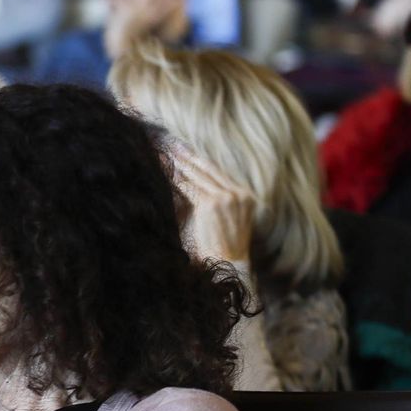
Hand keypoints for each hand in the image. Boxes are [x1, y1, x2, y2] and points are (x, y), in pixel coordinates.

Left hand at [170, 140, 253, 263]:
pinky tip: (166, 174)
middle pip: (208, 169)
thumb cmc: (222, 247)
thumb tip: (190, 186)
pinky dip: (176, 180)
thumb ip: (214, 201)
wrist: (229, 264)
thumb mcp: (224, 219)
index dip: (201, 161)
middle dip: (189, 157)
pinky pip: (189, 187)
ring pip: (198, 176)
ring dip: (179, 165)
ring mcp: (226, 197)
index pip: (219, 173)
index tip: (187, 152)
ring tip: (165, 156)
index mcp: (245, 196)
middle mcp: (238, 193)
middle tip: (172, 145)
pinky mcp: (212, 203)